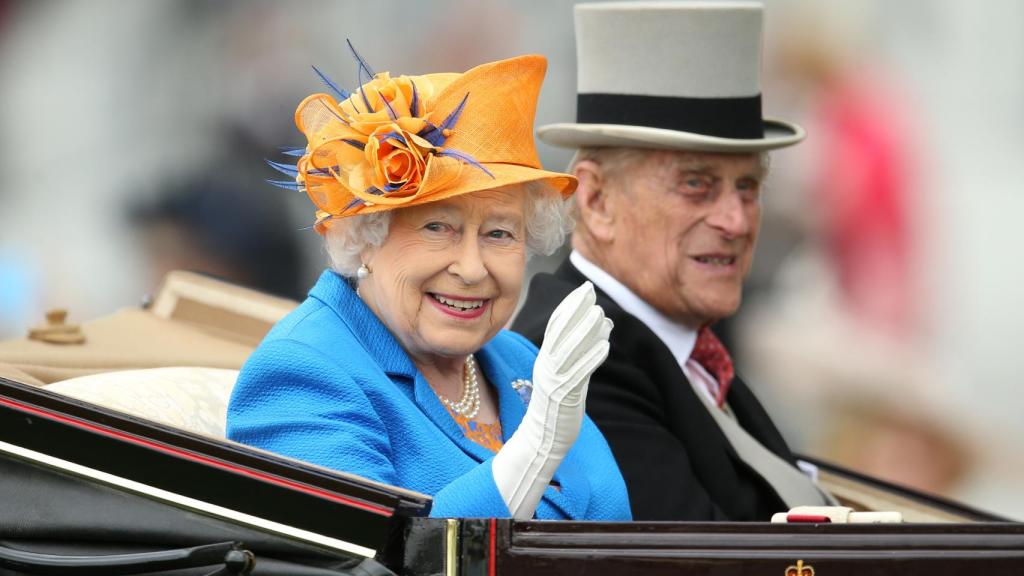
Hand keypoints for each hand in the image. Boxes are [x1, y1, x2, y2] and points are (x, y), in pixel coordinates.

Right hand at [533, 281, 611, 414]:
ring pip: (568, 350)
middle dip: (575, 309)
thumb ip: (582, 353)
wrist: (544, 439)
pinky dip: (591, 358)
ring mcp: (553, 381)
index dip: (569, 305)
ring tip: (600, 313)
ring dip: (585, 330)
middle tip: (590, 290)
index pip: (555, 326)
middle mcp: (546, 366)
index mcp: (545, 359)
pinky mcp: (564, 396)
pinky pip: (579, 374)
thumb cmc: (559, 406)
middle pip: (559, 332)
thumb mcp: (568, 374)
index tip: (583, 290)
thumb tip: (603, 326)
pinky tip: (605, 346)